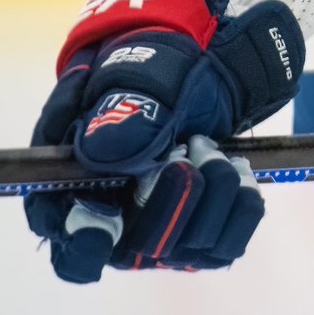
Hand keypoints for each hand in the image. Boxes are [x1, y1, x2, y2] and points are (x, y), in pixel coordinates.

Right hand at [26, 0, 303, 280]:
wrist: (195, 61)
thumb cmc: (142, 68)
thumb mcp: (132, 77)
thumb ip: (118, 114)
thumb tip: (105, 152)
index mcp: (75, 196)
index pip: (73, 253)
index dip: (88, 244)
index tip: (112, 217)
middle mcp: (120, 227)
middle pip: (145, 249)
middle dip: (174, 195)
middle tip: (190, 145)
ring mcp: (165, 233)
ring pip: (193, 245)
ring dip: (212, 188)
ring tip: (208, 141)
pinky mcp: (207, 230)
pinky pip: (230, 240)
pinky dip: (240, 200)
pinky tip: (236, 166)